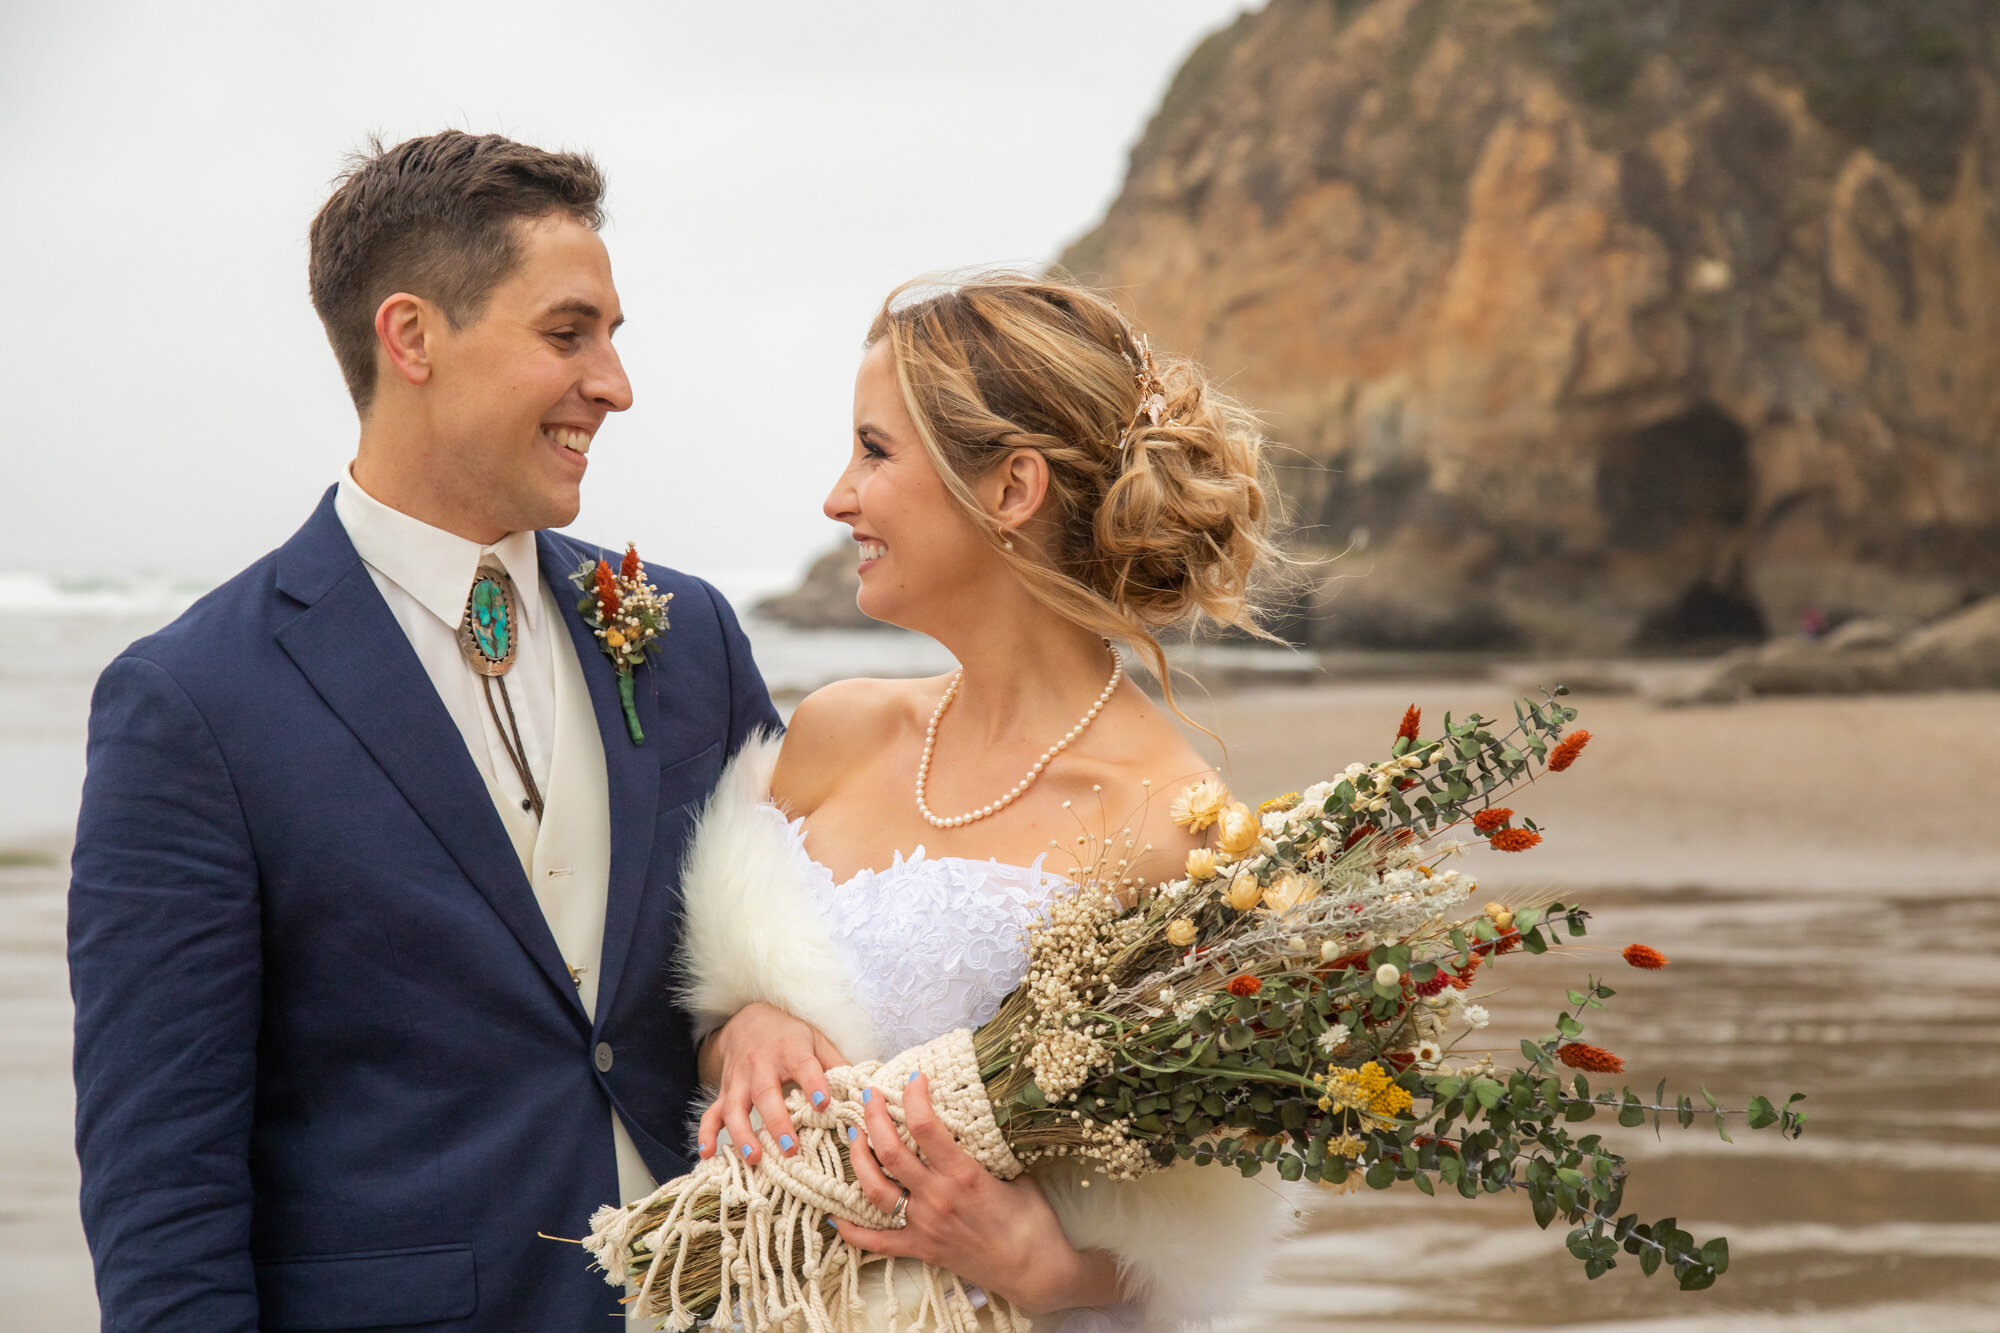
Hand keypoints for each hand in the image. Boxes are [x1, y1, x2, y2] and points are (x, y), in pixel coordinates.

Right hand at [696, 1001, 847, 1165]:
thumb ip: (836, 1063)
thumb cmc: (789, 1035)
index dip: (814, 1083)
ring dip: (742, 1133)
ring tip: (754, 1157)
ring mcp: (739, 1080)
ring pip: (735, 1107)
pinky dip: (706, 1133)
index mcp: (790, 1049)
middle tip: (791, 1149)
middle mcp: (761, 1065)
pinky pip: (711, 1113)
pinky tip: (707, 1153)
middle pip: (766, 1093)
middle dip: (777, 1122)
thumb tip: (862, 1089)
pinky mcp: (724, 1091)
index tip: (823, 1104)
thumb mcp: (815, 1039)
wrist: (748, 1020)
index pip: (803, 1065)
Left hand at [834, 1073, 1122, 1314]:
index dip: (914, 1097)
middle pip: (890, 1151)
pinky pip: (877, 1242)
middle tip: (869, 1096)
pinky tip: (835, 1214)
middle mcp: (936, 1198)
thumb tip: (979, 1118)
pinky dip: (853, 1229)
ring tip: (854, 1135)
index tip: (913, 1078)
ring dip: (858, 1159)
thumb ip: (993, 1149)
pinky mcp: (920, 1249)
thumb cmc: (1034, 1222)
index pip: (927, 1127)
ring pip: (874, 1189)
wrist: (1035, 1272)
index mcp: (963, 1176)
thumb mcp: (1019, 1173)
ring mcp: (924, 1226)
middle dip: (874, 1117)